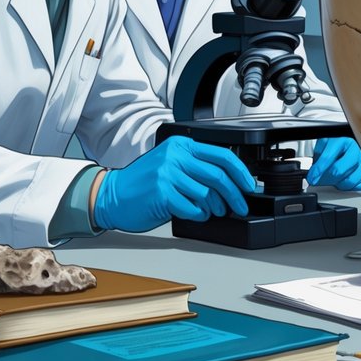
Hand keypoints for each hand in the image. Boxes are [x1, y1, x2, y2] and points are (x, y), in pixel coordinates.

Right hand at [93, 135, 254, 232]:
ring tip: (215, 211)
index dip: (241, 172)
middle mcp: (175, 156)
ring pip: (207, 193)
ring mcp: (168, 174)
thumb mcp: (170, 164)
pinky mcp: (162, 193)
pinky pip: (193, 207)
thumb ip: (196, 166)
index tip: (249, 186)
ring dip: (216, 207)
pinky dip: (200, 214)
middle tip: (241, 205)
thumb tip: (230, 182)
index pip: (222, 155)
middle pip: (218, 176)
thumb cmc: (142, 184)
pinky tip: (197, 214)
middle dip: (235, 194)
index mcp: (181, 146)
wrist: (111, 196)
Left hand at [307, 136, 360, 190]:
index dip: (317, 170)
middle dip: (326, 179)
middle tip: (320, 180)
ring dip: (339, 183)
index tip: (312, 177)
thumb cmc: (344, 143)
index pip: (327, 158)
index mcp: (344, 138)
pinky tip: (349, 178)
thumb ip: (320, 155)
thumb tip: (313, 173)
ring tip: (336, 178)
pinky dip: (353, 186)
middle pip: (338, 172)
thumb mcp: (328, 143)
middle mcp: (358, 148)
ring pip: (349, 181)